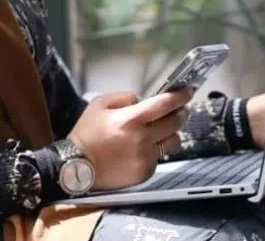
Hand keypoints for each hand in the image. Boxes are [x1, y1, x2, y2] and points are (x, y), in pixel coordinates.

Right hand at [67, 88, 191, 190]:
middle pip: (175, 123)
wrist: (76, 167)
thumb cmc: (87, 132)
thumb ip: (125, 97)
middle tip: (179, 110)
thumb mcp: (99, 104)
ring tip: (162, 131)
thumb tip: (143, 101)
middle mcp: (142, 139)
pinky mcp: (145, 173)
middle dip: (180, 113)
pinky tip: (144, 148)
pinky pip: (159, 157)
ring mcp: (145, 158)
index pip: (165, 104)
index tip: (188, 91)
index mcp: (131, 119)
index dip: (180, 96)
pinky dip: (156, 150)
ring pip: (173, 142)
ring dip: (171, 133)